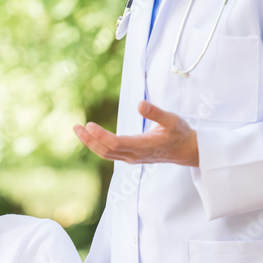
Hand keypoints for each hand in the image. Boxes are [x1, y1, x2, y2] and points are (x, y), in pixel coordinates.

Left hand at [74, 101, 198, 166]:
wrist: (187, 151)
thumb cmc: (180, 133)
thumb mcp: (172, 119)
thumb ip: (156, 112)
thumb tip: (140, 104)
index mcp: (143, 146)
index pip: (116, 143)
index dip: (101, 136)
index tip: (89, 125)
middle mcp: (135, 155)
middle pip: (106, 150)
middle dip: (89, 140)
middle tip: (76, 127)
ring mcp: (132, 158)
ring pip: (106, 153)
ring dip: (91, 143)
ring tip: (78, 130)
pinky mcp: (131, 157)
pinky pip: (110, 153)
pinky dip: (98, 145)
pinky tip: (92, 137)